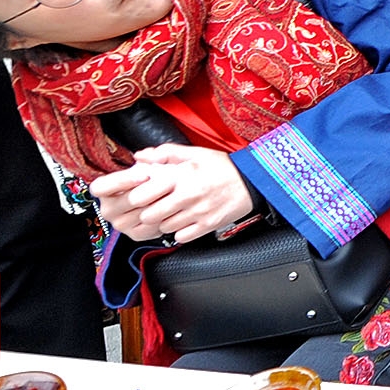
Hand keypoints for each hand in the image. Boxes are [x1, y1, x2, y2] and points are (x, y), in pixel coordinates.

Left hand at [89, 144, 253, 243]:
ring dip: (163, 221)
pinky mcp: (207, 225)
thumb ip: (165, 153)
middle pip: (150, 215)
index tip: (140, 194)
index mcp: (181, 176)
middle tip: (153, 205)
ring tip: (171, 211)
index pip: (142, 195)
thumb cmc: (223, 167)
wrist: (252, 180)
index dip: (137, 196)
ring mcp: (198, 213)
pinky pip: (181, 236)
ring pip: (164, 227)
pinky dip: (179, 231)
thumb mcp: (195, 153)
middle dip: (148, 211)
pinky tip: (184, 220)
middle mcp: (188, 196)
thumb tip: (141, 157)